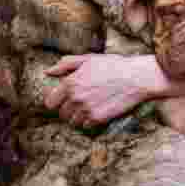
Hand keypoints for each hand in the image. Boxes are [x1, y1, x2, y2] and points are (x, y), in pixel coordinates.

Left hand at [45, 54, 160, 127]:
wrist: (136, 77)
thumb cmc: (113, 66)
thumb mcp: (89, 59)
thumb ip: (66, 65)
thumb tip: (48, 72)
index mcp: (70, 82)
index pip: (50, 102)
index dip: (55, 102)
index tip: (62, 100)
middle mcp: (75, 97)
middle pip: (61, 114)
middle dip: (68, 109)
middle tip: (80, 102)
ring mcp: (86, 109)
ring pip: (73, 121)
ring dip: (79, 116)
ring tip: (90, 107)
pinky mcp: (98, 118)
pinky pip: (86, 125)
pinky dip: (90, 121)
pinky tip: (98, 111)